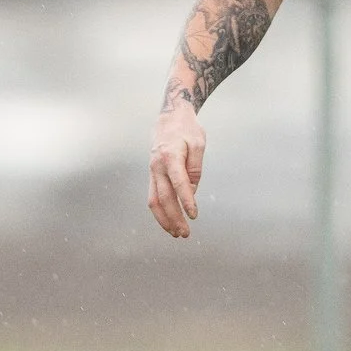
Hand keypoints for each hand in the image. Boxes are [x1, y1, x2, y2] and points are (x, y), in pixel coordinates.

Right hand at [148, 100, 206, 237]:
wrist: (169, 116)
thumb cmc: (187, 130)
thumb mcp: (198, 143)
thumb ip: (195, 168)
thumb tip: (191, 192)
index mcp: (170, 156)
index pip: (179, 183)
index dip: (186, 201)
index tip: (194, 216)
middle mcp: (157, 166)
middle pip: (164, 197)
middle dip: (174, 217)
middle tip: (185, 233)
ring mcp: (152, 171)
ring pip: (154, 200)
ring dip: (164, 219)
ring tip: (176, 233)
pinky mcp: (152, 174)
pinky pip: (153, 196)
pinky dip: (159, 211)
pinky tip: (168, 222)